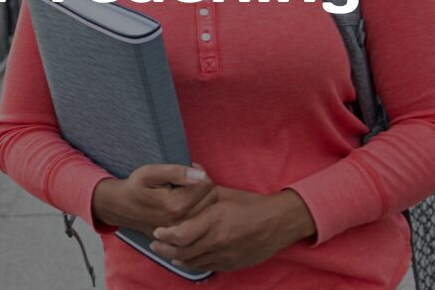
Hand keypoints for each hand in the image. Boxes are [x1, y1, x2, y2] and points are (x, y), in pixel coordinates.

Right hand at [92, 163, 216, 234]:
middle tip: (186, 181)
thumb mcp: (149, 173)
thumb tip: (199, 175)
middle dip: (202, 186)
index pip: (206, 184)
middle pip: (212, 197)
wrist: (121, 208)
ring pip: (210, 209)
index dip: (198, 173)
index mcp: (176, 206)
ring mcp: (184, 232)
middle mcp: (183, 222)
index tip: (187, 170)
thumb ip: (175, 172)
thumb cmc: (135, 187)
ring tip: (186, 191)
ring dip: (203, 198)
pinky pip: (203, 220)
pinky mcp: (183, 236)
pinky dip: (200, 209)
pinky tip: (187, 204)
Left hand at [149, 187, 316, 270]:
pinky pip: (206, 267)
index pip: (181, 235)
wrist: (280, 222)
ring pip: (193, 262)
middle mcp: (219, 240)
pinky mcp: (232, 264)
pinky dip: (193, 263)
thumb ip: (203, 187)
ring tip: (167, 252)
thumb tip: (189, 168)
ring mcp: (226, 255)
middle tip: (155, 245)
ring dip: (177, 258)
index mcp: (215, 220)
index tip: (156, 232)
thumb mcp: (224, 193)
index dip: (165, 236)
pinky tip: (185, 258)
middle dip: (165, 250)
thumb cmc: (251, 204)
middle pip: (183, 252)